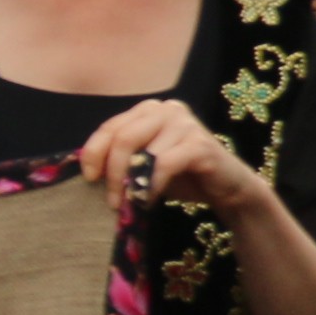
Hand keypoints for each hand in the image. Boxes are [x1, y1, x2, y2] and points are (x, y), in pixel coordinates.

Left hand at [80, 95, 255, 217]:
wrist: (228, 187)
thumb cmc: (183, 176)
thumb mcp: (146, 164)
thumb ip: (123, 160)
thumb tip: (88, 173)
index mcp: (148, 110)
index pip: (110, 127)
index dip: (94, 153)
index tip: (88, 178)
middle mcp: (166, 109)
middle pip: (122, 138)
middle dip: (111, 172)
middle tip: (110, 201)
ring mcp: (185, 123)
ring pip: (142, 153)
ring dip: (130, 184)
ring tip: (128, 205)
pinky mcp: (199, 143)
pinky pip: (163, 165)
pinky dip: (150, 186)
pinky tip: (147, 201)